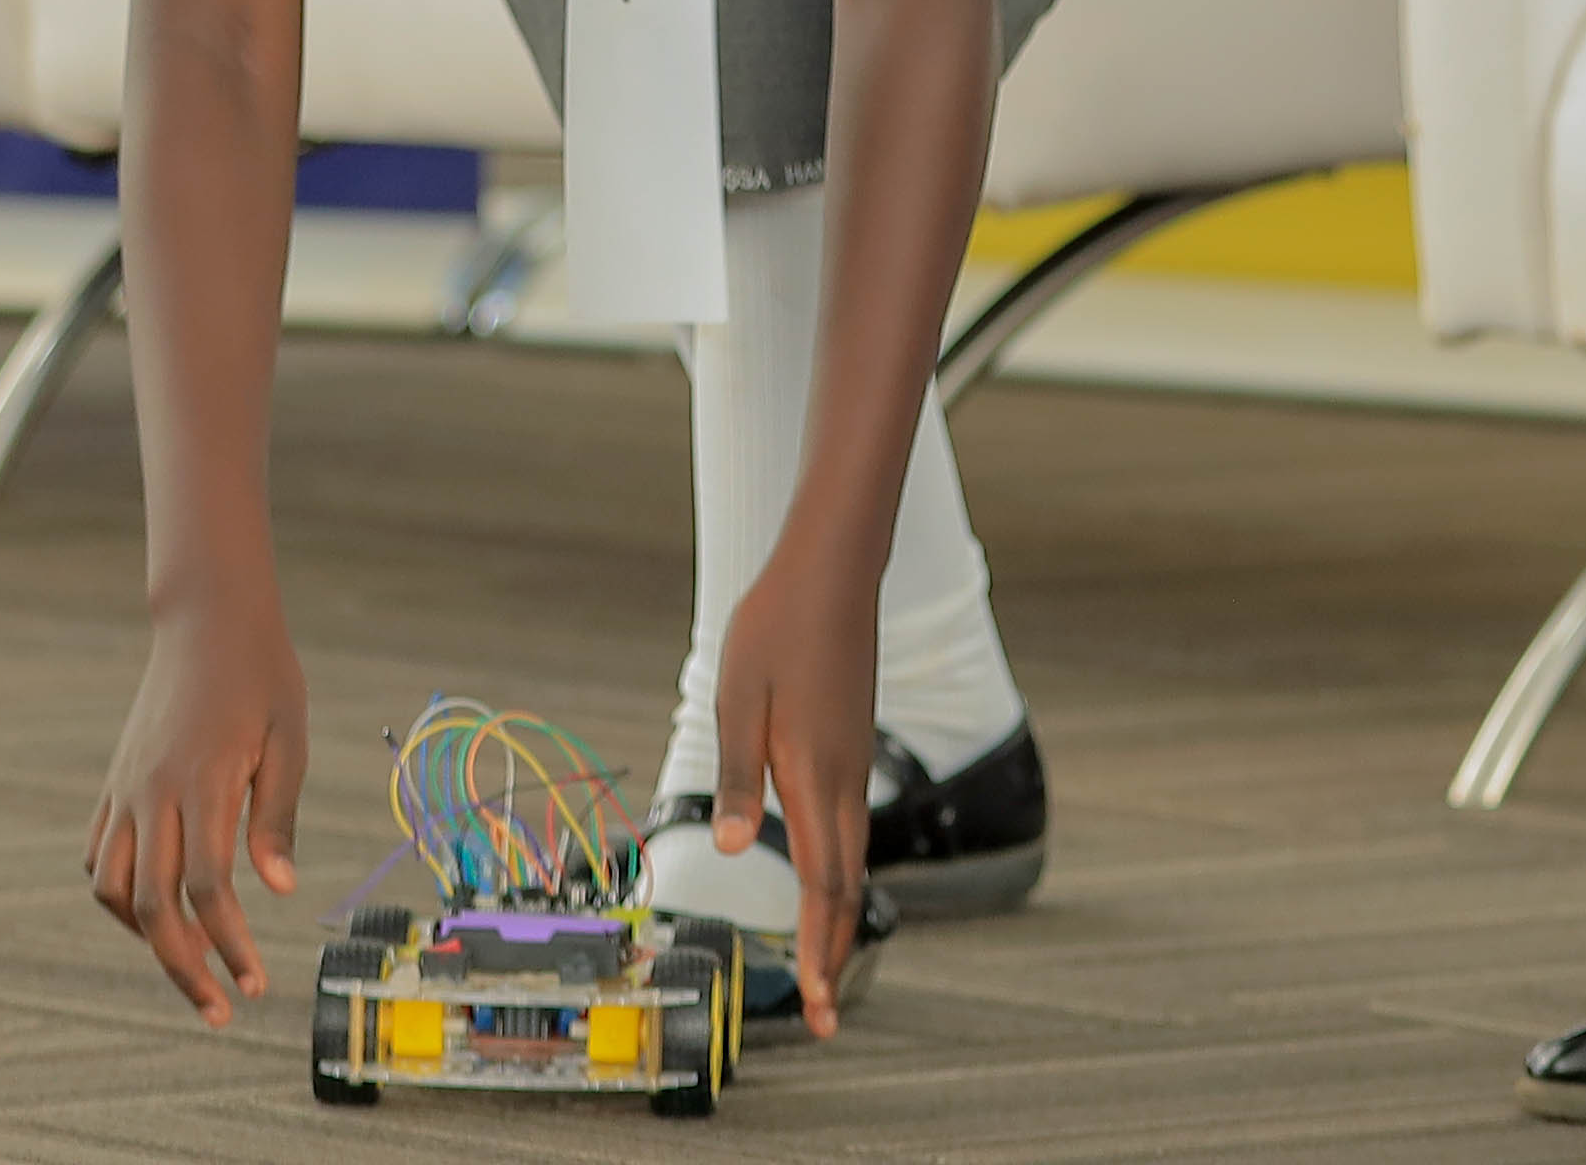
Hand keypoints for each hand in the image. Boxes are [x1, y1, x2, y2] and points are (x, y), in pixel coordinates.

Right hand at [82, 577, 307, 1021]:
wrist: (207, 619)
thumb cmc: (262, 675)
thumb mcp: (289, 738)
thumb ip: (277, 816)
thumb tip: (279, 891)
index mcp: (203, 782)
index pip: (209, 889)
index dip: (230, 946)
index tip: (254, 984)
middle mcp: (153, 791)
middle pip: (151, 904)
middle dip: (184, 967)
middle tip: (219, 1009)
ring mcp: (126, 788)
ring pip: (109, 887)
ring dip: (144, 936)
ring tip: (190, 958)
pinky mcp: (114, 783)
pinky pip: (97, 856)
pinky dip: (118, 896)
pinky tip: (157, 908)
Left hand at [701, 536, 877, 1031]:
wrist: (832, 571)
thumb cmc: (775, 629)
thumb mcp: (737, 700)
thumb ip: (736, 778)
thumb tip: (731, 848)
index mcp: (811, 776)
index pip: (821, 885)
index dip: (817, 950)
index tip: (815, 1004)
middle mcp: (843, 780)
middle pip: (846, 887)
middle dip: (834, 954)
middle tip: (825, 1014)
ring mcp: (854, 763)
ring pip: (853, 861)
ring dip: (839, 919)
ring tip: (826, 965)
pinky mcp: (853, 747)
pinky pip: (852, 830)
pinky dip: (842, 875)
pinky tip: (829, 885)